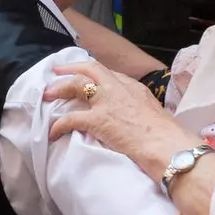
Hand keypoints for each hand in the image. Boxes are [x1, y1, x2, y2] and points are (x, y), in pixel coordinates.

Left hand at [45, 60, 198, 181]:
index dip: (94, 74)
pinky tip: (53, 132)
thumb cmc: (167, 137)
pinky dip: (59, 124)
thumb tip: (138, 121)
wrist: (168, 146)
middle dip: (71, 69)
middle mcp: (119, 89)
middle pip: (90, 69)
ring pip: (77, 85)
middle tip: (57, 72)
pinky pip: (70, 118)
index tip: (85, 75)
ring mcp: (107, 102)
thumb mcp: (156, 115)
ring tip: (47, 95)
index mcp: (135, 88)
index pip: (110, 74)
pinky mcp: (98, 120)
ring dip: (60, 88)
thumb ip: (142, 112)